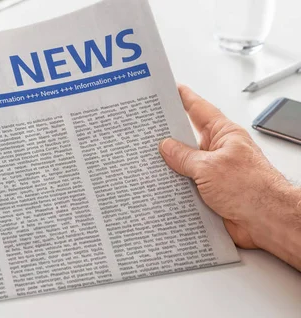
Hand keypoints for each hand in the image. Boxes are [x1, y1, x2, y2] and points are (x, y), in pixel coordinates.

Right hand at [159, 85, 299, 251]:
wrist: (269, 221)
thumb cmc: (253, 189)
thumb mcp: (209, 167)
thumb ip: (184, 156)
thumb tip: (166, 146)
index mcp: (224, 135)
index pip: (199, 110)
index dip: (184, 98)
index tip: (171, 89)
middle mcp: (219, 152)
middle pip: (188, 140)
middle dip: (168, 138)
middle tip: (147, 133)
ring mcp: (215, 173)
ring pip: (185, 166)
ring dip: (171, 169)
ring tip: (151, 165)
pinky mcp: (211, 194)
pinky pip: (187, 187)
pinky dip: (175, 189)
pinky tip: (163, 189)